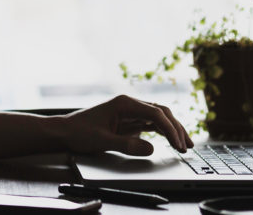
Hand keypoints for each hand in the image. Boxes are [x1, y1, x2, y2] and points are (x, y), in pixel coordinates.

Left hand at [60, 95, 193, 155]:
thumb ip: (126, 144)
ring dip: (172, 130)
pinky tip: (171, 141)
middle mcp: (129, 104)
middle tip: (187, 146)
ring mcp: (130, 112)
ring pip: (158, 118)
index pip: (155, 113)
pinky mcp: (128, 121)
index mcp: (124, 103)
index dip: (170, 128)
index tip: (178, 143)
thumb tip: (151, 148)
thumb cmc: (79, 132)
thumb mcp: (102, 141)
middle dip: (176, 128)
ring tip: (185, 145)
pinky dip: (163, 132)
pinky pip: (151, 124)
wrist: (65, 131)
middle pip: (161, 113)